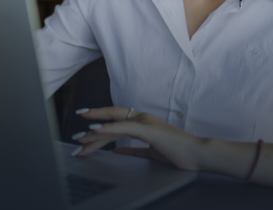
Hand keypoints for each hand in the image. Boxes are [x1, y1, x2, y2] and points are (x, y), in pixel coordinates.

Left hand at [71, 106, 204, 170]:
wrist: (197, 154)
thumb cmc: (177, 152)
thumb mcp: (150, 151)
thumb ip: (133, 149)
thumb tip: (117, 151)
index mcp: (142, 122)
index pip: (115, 118)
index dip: (99, 119)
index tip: (83, 124)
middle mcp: (141, 118)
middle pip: (110, 119)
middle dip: (91, 125)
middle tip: (75, 137)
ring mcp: (144, 122)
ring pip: (113, 124)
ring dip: (94, 132)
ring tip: (80, 139)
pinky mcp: (148, 130)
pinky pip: (123, 129)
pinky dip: (108, 129)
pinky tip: (95, 131)